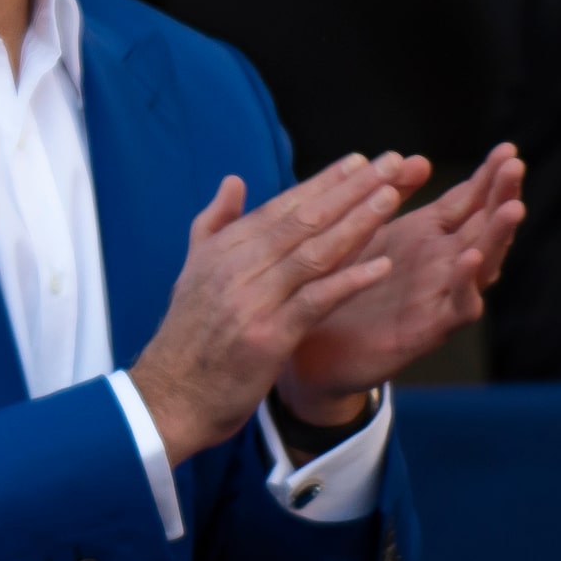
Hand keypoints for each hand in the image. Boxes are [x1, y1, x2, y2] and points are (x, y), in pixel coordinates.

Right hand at [127, 154, 406, 461]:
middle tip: (392, 164)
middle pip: (304, 220)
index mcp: (222, 250)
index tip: (362, 161)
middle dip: (351, 190)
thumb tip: (233, 181)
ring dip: (357, 223)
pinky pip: (315, 302)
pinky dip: (349, 281)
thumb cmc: (186, 339)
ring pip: (313, 253)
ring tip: (392, 197)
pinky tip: (382, 266)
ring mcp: (252, 301)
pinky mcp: (268, 337)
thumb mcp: (192, 272)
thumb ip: (214, 224)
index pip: (282, 206)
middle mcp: (236, 268)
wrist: (168, 398)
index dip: (324, 182)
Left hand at [282, 143, 525, 409]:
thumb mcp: (365, 233)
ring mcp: (438, 297)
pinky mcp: (425, 331)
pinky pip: (456, 308)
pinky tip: (470, 261)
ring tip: (512, 207)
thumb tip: (418, 158)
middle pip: (483, 226)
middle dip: (502, 195)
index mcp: (426, 237)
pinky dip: (466, 286)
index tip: (507, 148)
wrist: (311, 348)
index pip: (467, 202)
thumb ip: (390, 197)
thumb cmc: (341, 285)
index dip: (488, 177)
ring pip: (482, 265)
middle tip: (516, 166)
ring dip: (498, 237)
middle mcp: (442, 265)